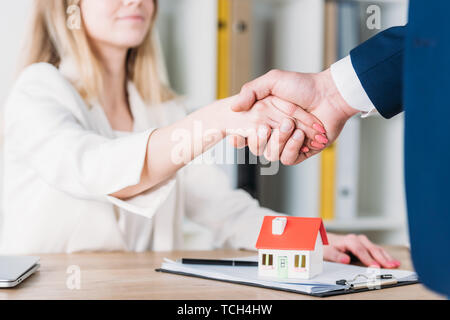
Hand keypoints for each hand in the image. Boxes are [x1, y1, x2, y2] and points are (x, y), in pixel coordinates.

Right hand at [232, 69, 359, 164]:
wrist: (330, 95)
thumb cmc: (304, 85)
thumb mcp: (273, 80)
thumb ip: (250, 91)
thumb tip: (233, 107)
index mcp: (265, 117)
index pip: (244, 134)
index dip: (238, 139)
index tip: (236, 136)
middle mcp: (274, 130)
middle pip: (256, 147)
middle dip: (259, 139)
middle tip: (266, 127)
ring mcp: (288, 142)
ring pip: (271, 155)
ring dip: (279, 141)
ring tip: (291, 127)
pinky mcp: (301, 151)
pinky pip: (288, 159)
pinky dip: (291, 148)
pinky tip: (299, 136)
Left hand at [325, 233, 400, 268]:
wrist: (328, 240)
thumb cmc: (328, 246)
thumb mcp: (328, 251)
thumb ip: (337, 256)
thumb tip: (346, 260)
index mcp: (349, 240)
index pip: (360, 250)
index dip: (368, 259)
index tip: (375, 266)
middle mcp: (358, 239)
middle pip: (372, 248)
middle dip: (382, 258)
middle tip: (391, 266)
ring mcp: (363, 242)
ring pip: (377, 249)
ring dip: (386, 257)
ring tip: (395, 264)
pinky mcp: (366, 245)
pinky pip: (377, 250)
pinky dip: (385, 256)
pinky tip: (392, 261)